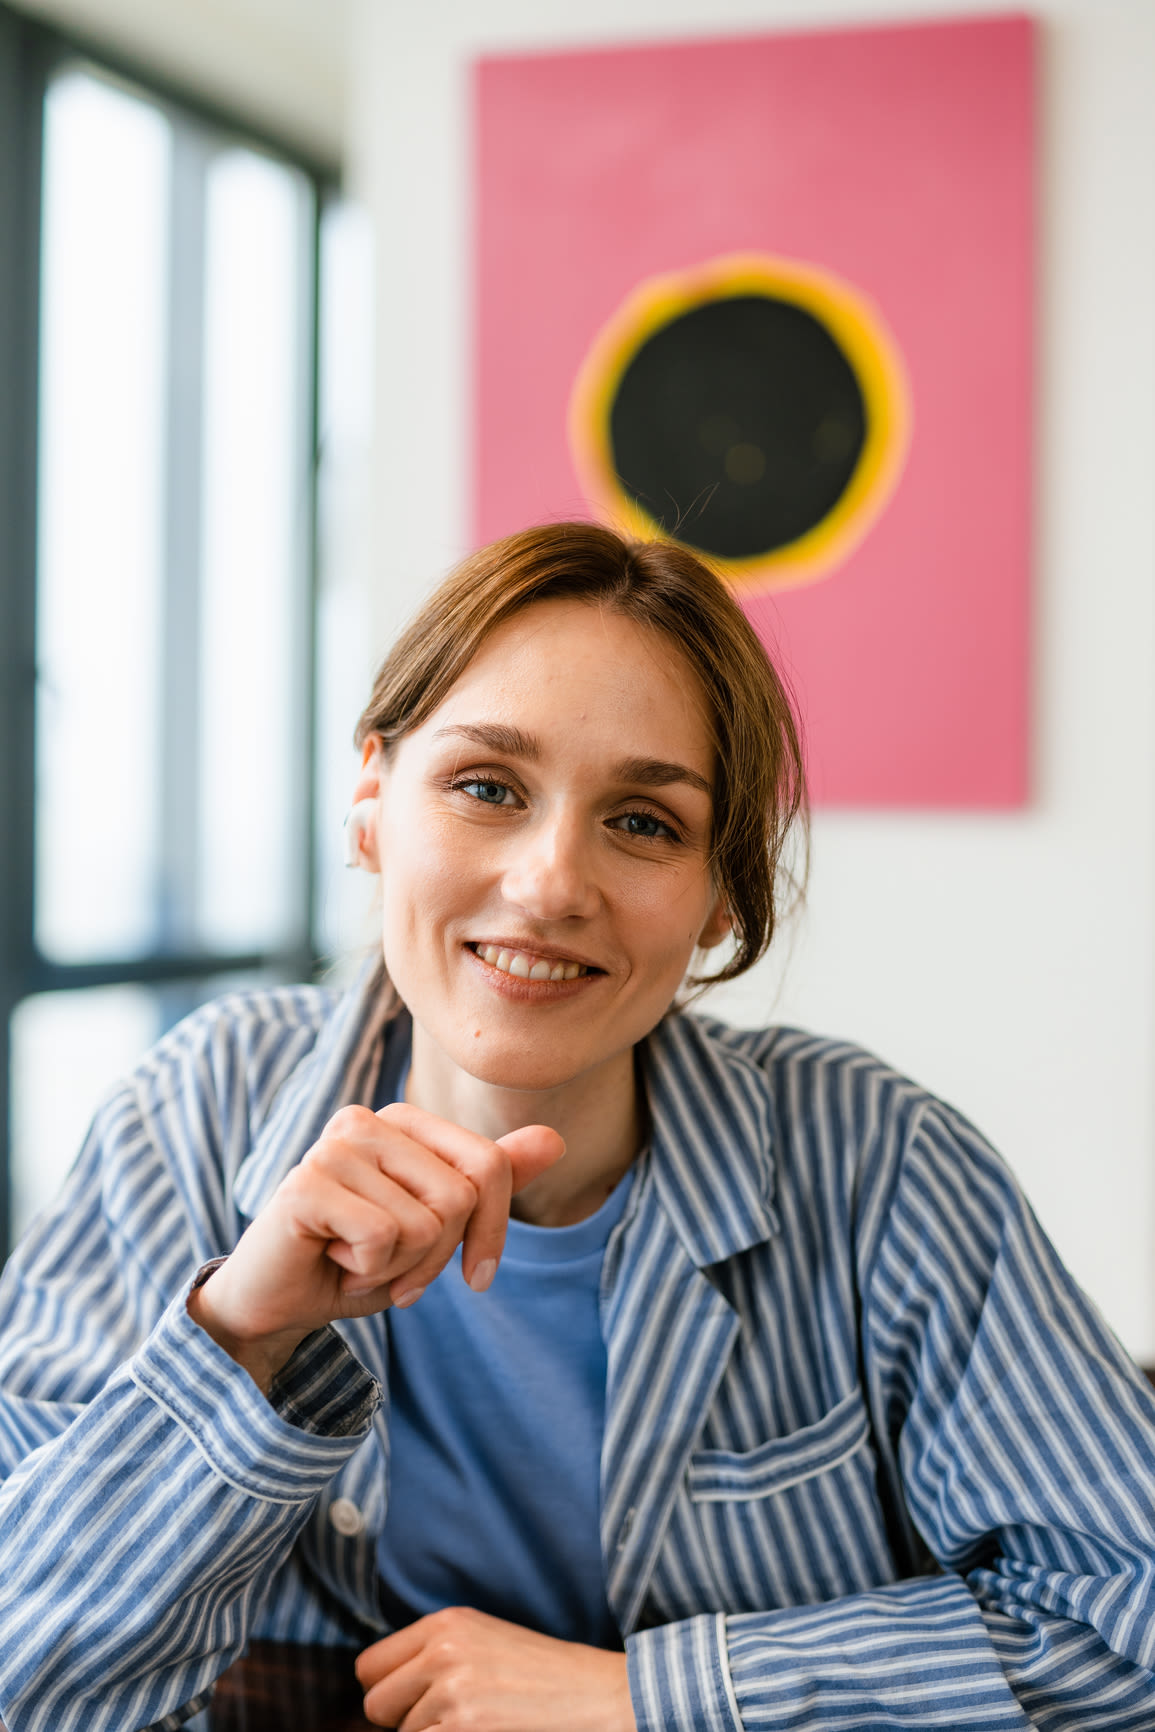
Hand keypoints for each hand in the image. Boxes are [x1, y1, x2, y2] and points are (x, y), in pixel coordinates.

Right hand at [188, 1102, 563, 1390]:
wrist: (276, 1303)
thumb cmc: (357, 1261)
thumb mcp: (437, 1228)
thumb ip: (489, 1184)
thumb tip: (555, 1138)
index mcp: (403, 1121)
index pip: (490, 1165)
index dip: (493, 1232)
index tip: (475, 1276)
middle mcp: (368, 1120)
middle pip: (462, 1197)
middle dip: (436, 1257)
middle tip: (390, 1267)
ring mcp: (334, 1147)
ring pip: (425, 1223)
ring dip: (398, 1268)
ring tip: (354, 1258)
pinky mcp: (307, 1183)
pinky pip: (383, 1239)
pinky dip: (367, 1272)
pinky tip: (330, 1258)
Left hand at [355, 1607, 636, 1731]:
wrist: (596, 1696)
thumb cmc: (542, 1673)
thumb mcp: (482, 1639)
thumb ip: (431, 1652)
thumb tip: (382, 1688)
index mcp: (445, 1623)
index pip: (369, 1667)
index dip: (387, 1691)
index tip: (410, 1701)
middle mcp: (443, 1653)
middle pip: (376, 1705)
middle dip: (402, 1720)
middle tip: (446, 1719)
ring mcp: (452, 1695)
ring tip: (476, 1724)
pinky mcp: (463, 1731)